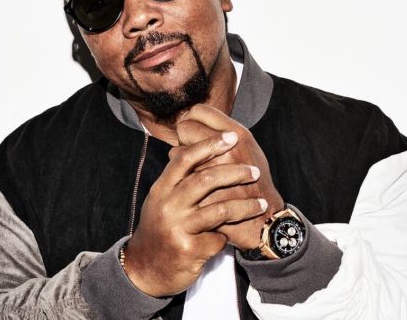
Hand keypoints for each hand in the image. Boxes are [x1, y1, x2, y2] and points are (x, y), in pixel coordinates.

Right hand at [124, 132, 265, 296]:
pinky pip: (219, 238)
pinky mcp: (188, 250)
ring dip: (245, 206)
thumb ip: (178, 177)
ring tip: (261, 203)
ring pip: (219, 210)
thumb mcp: (162, 199)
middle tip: (254, 171)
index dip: (209, 145)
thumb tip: (193, 146)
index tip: (231, 138)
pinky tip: (233, 235)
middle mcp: (167, 205)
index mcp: (162, 188)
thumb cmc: (160, 226)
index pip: (185, 159)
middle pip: (205, 180)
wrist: (146, 268)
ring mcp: (177, 228)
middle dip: (235, 172)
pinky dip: (229, 236)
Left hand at [177, 104, 284, 250]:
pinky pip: (179, 177)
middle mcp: (227, 148)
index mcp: (238, 134)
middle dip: (183, 138)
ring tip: (192, 168)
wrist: (264, 218)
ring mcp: (215, 170)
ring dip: (180, 160)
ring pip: (177, 152)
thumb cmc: (253, 180)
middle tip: (190, 149)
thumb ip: (223, 134)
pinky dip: (181, 180)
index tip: (194, 131)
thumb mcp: (247, 148)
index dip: (192, 119)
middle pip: (184, 127)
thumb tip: (192, 121)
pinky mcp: (205, 191)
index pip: (199, 111)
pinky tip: (192, 185)